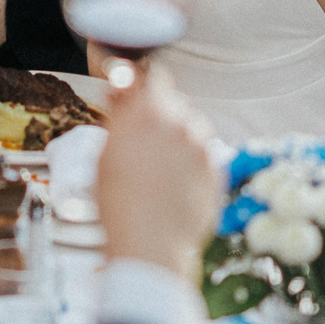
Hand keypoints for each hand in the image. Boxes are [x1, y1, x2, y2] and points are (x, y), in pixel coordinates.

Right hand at [98, 72, 221, 280]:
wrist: (150, 245)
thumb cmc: (119, 204)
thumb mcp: (106, 154)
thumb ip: (119, 112)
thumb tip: (122, 84)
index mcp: (150, 114)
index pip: (155, 78)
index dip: (145, 85)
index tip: (138, 96)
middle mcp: (182, 124)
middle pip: (175, 104)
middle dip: (161, 116)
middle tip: (143, 145)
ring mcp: (204, 147)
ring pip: (193, 129)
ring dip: (179, 139)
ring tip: (159, 170)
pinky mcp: (218, 170)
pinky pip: (205, 154)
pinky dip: (192, 162)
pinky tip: (174, 184)